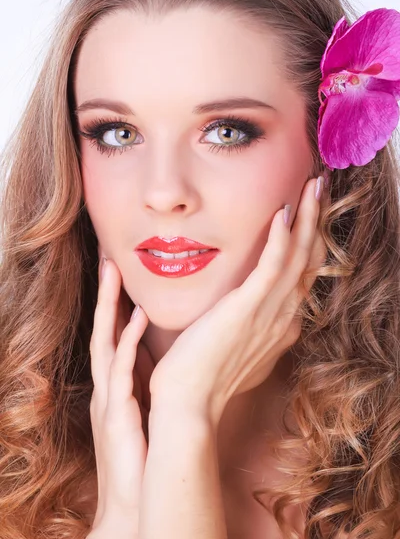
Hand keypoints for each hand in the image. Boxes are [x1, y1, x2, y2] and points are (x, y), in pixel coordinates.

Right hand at [89, 250, 151, 534]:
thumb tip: (174, 352)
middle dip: (105, 293)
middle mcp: (110, 384)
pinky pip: (120, 372)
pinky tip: (135, 319)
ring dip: (108, 307)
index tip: (121, 269)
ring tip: (113, 272)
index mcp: (119, 382)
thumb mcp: (150, 406)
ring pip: (104, 341)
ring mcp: (109, 398)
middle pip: (103, 328)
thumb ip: (155, 378)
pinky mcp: (115, 414)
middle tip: (108, 257)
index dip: (116, 301)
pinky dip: (126, 343)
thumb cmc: (146, 452)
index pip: (114, 333)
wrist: (138, 499)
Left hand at [149, 177, 327, 425]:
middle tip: (319, 187)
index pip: (303, 272)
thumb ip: (249, 325)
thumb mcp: (236, 345)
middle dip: (316, 220)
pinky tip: (284, 213)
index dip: (309, 240)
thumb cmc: (204, 374)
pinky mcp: (248, 309)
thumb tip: (248, 311)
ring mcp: (269, 312)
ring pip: (298, 256)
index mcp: (280, 322)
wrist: (188, 403)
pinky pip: (272, 267)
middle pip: (309, 258)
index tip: (307, 212)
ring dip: (307, 218)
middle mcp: (284, 316)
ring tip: (313, 185)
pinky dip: (281, 239)